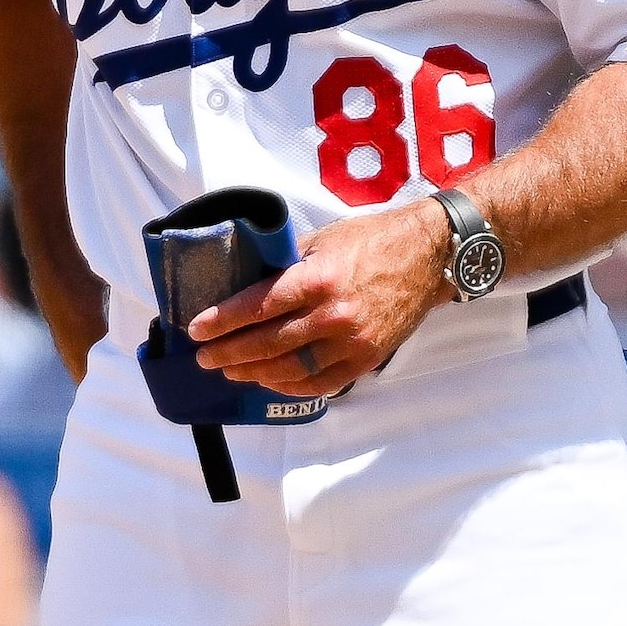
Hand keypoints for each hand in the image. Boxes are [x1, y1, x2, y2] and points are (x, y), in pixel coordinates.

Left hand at [188, 200, 453, 400]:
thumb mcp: (324, 239)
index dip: (223, 320)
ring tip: (230, 370)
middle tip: (205, 357)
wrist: (429, 256)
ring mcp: (352, 342)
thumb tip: (246, 281)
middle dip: (229, 352)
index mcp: (319, 279)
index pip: (258, 306)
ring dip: (253, 372)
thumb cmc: (372, 239)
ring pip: (290, 369)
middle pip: (268, 343)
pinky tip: (269, 380)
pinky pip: (320, 383)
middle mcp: (334, 314)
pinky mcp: (366, 359)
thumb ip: (286, 264)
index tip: (197, 329)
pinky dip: (290, 386)